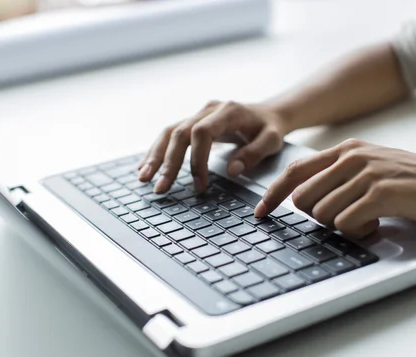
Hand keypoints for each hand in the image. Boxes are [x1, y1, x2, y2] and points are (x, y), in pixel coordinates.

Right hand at [137, 100, 288, 192]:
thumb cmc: (270, 128)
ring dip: (155, 156)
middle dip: (168, 163)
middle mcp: (208, 110)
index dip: (196, 160)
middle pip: (179, 133)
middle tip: (161, 188)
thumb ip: (253, 154)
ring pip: (169, 132)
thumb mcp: (271, 140)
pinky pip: (170, 134)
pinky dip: (157, 151)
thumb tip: (231, 171)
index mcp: (227, 111)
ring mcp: (198, 114)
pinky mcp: (192, 122)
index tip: (200, 185)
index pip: (201, 133)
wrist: (268, 113)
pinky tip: (145, 166)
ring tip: (144, 178)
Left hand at [254, 139, 415, 237]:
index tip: (260, 213)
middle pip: (303, 198)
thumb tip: (305, 197)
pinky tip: (378, 223)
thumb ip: (339, 175)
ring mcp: (365, 174)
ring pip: (322, 213)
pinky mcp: (379, 193)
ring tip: (369, 218)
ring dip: (342, 225)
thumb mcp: (371, 167)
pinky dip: (358, 231)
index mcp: (346, 150)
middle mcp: (351, 158)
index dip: (272, 194)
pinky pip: (345, 223)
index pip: (294, 171)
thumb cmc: (414, 182)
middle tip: (347, 217)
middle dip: (318, 217)